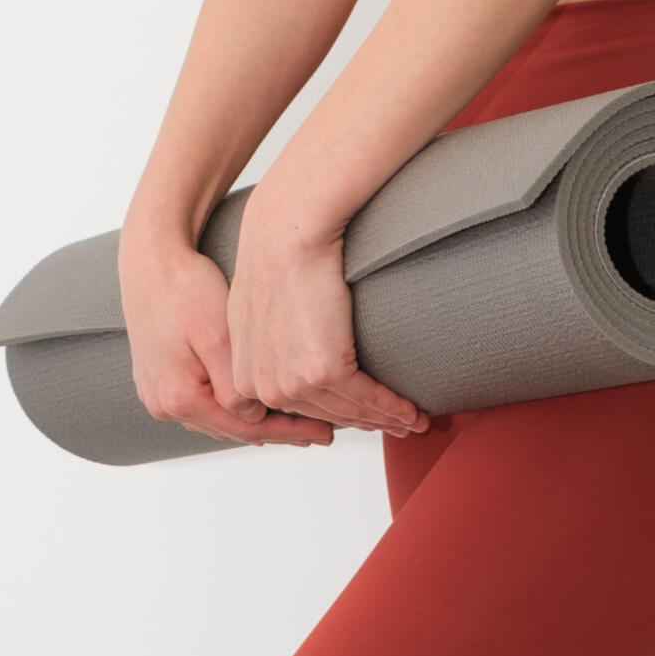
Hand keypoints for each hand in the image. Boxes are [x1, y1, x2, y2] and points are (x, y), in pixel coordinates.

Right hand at [117, 240, 334, 448]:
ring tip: (292, 420)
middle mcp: (164, 404)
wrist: (148, 262)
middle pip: (232, 429)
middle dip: (276, 430)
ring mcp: (158, 395)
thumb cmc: (183, 288)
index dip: (288, 430)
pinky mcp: (158, 380)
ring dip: (254, 420)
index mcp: (179, 397)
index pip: (246, 428)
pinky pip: (203, 404)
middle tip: (316, 431)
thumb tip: (254, 413)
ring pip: (217, 419)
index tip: (321, 430)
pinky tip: (252, 403)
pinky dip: (230, 407)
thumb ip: (235, 382)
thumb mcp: (217, 333)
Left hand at [226, 210, 430, 440]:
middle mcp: (265, 386)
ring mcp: (293, 381)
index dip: (331, 415)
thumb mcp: (255, 307)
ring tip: (410, 421)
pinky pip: (367, 397)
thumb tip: (284, 345)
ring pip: (348, 410)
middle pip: (325, 415)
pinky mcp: (325, 370)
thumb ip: (264, 340)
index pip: (292, 409)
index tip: (359, 416)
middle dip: (363, 422)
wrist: (289, 230)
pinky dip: (393, 407)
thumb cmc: (277, 252)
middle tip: (393, 425)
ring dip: (385, 419)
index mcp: (244, 373)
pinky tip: (410, 412)